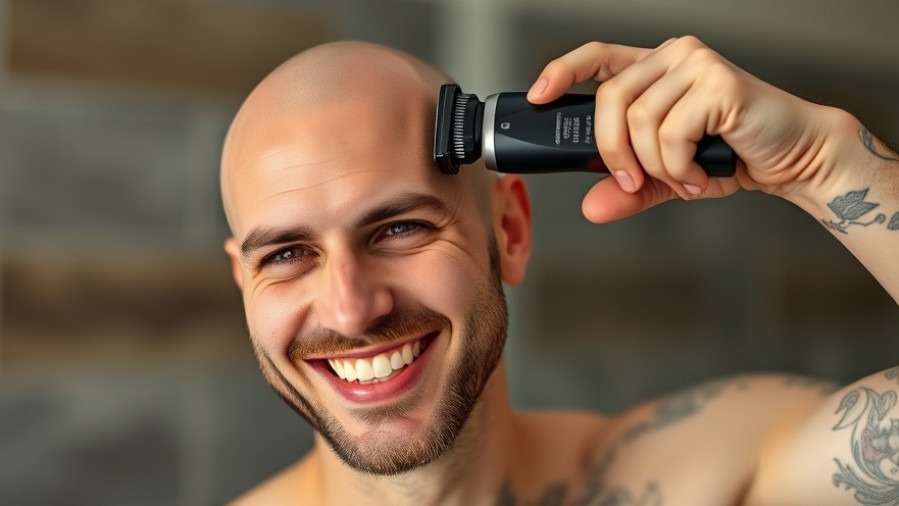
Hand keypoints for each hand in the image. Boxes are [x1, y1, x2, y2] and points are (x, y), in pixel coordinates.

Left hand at [528, 36, 846, 222]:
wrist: (793, 157)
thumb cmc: (731, 155)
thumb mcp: (667, 175)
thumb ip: (630, 187)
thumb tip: (592, 206)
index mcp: (654, 70)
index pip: (598, 56)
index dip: (563, 71)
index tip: (537, 96)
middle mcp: (673, 57)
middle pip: (610, 99)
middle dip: (612, 152)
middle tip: (632, 181)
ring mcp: (697, 65)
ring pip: (639, 121)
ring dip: (655, 166)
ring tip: (683, 178)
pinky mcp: (719, 84)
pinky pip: (671, 134)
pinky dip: (679, 167)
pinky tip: (700, 173)